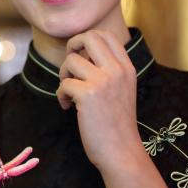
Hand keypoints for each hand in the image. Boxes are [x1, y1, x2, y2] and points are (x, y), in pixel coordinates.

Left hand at [57, 30, 145, 172]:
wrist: (121, 151)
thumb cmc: (116, 123)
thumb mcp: (122, 89)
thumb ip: (108, 70)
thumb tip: (81, 55)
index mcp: (127, 67)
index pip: (106, 35)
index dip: (87, 40)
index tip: (81, 55)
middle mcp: (117, 70)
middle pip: (89, 36)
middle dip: (72, 46)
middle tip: (70, 66)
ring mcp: (103, 81)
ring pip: (71, 60)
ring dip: (64, 76)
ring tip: (69, 93)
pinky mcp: (88, 95)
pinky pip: (64, 84)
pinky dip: (61, 95)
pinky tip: (68, 107)